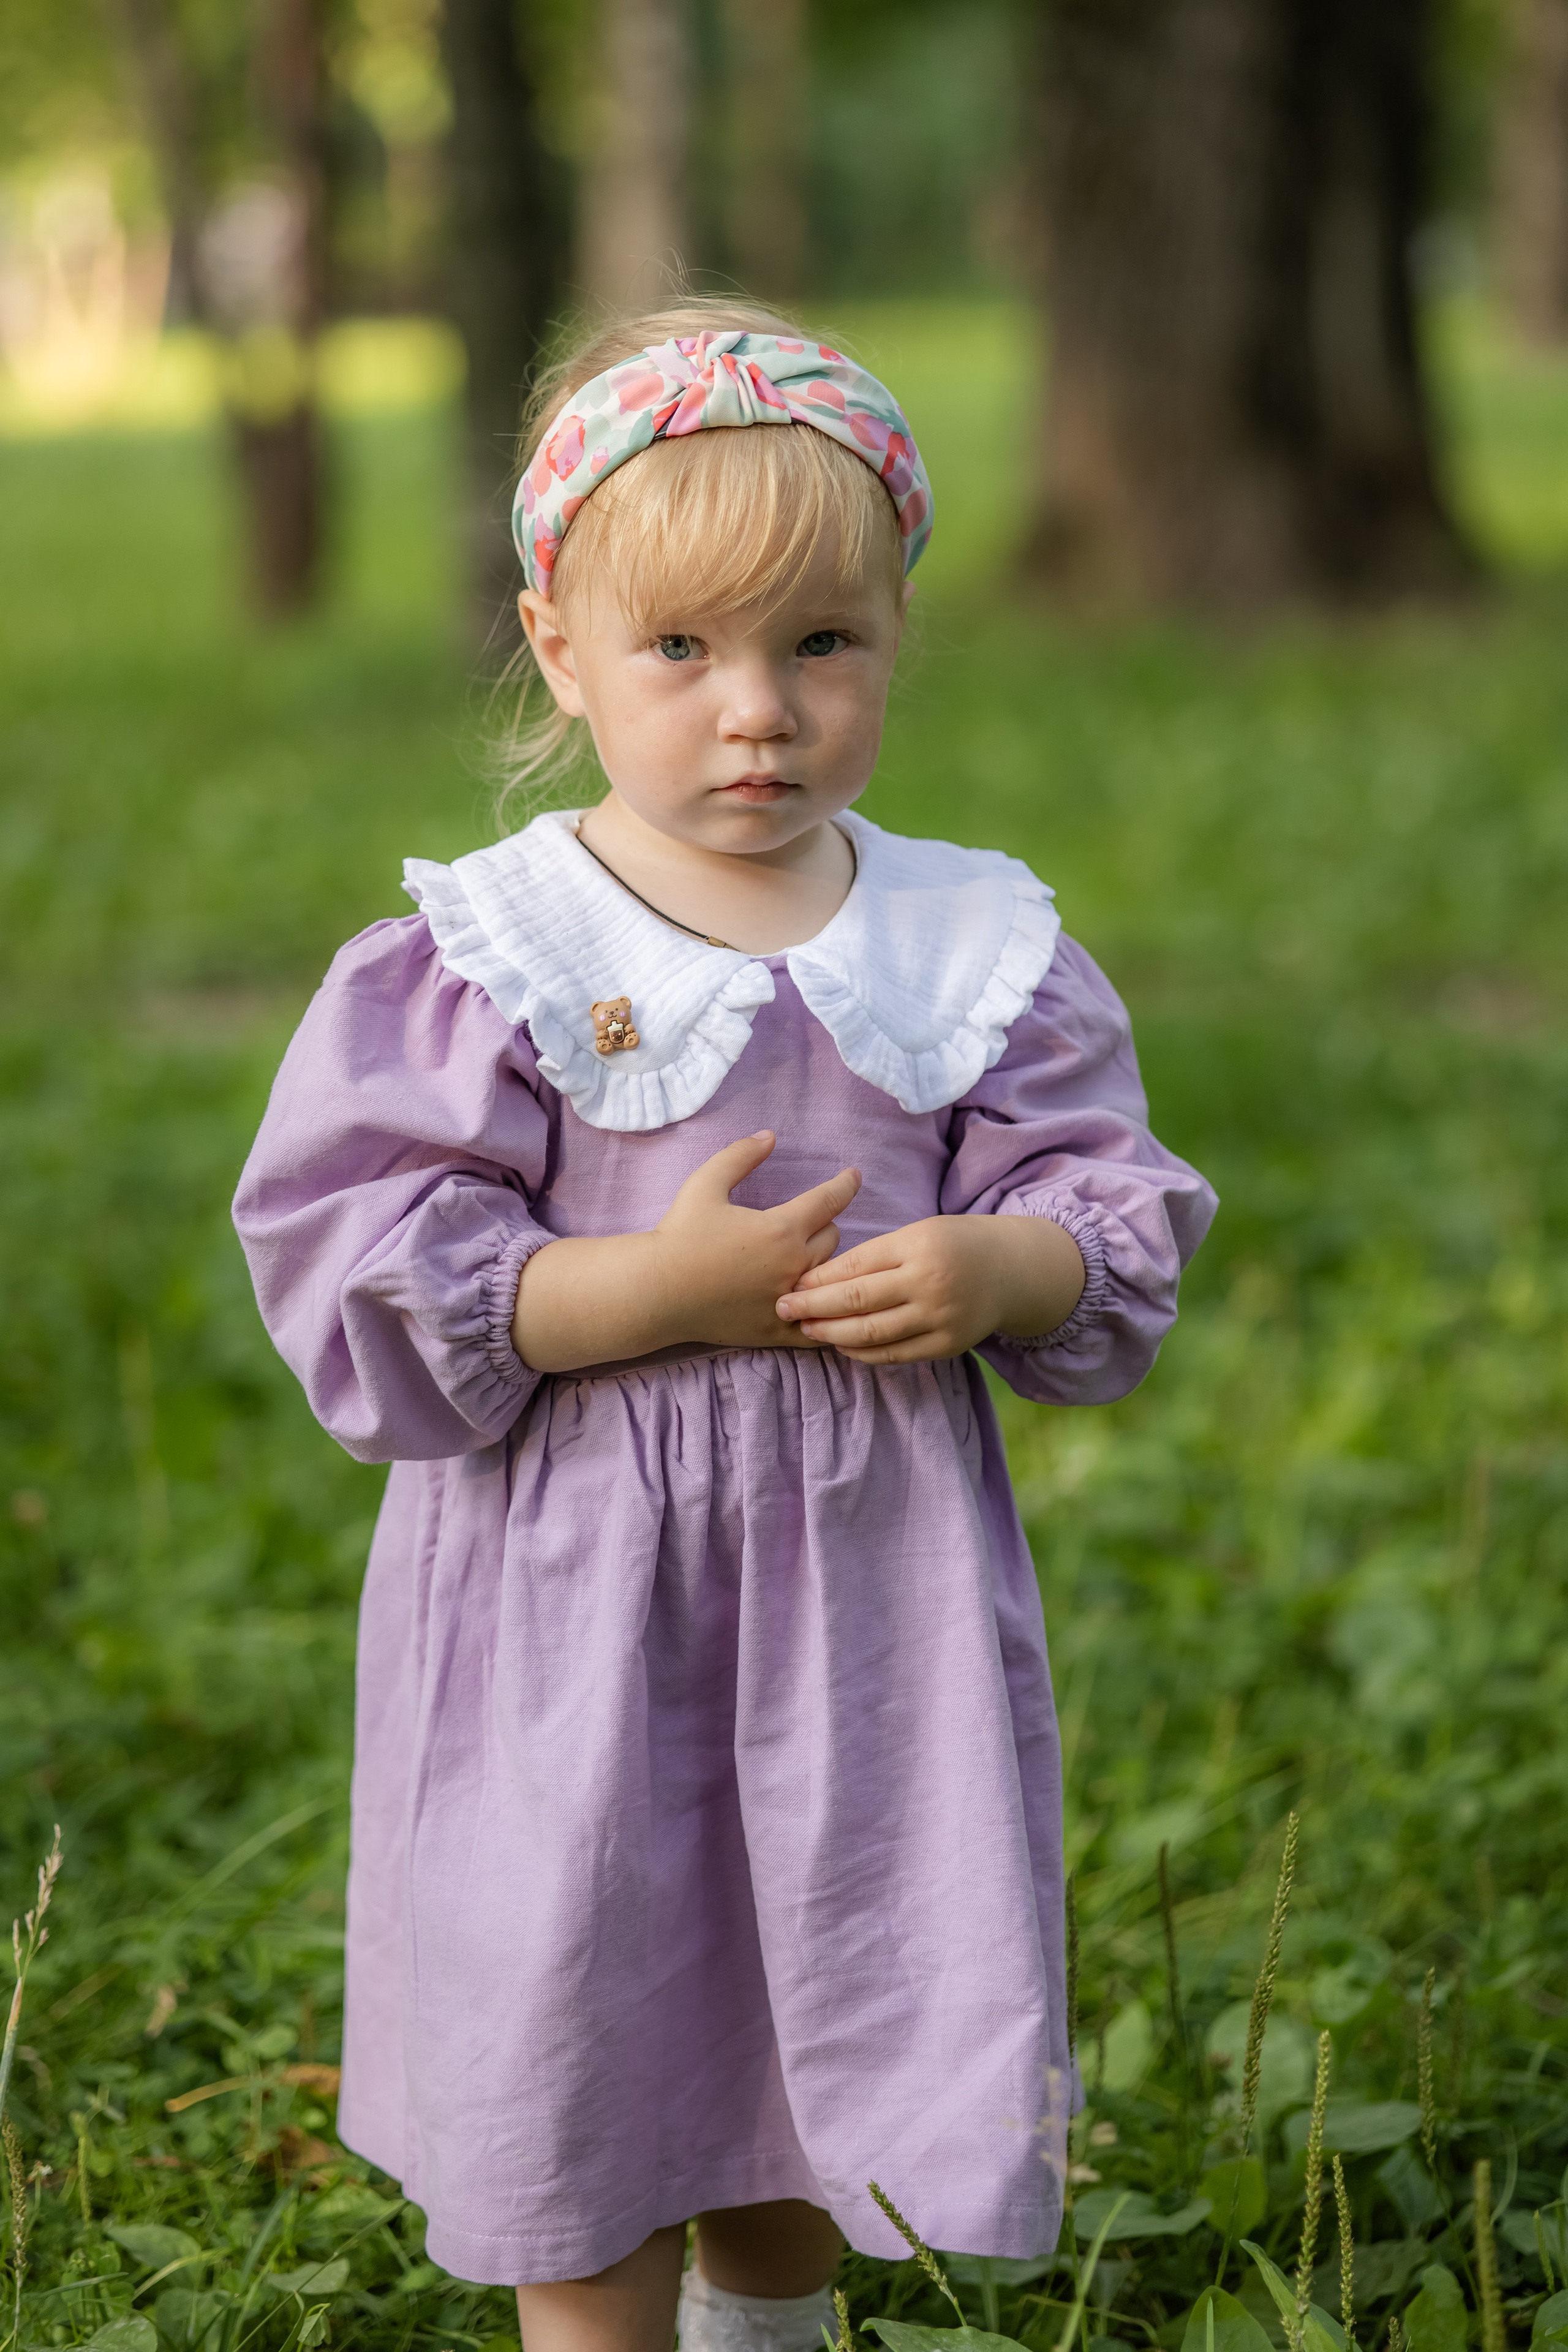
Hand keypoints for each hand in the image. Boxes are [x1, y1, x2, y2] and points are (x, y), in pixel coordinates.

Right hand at [651, 1131, 860, 1349]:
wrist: (657, 1292)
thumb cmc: (679, 1236)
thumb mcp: (705, 1184)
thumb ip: (739, 1156)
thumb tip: (769, 1136)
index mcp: (781, 1229)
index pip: (830, 1201)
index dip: (846, 1184)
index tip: (854, 1176)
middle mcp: (793, 1266)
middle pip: (834, 1238)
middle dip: (825, 1225)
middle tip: (812, 1222)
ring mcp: (789, 1302)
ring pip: (829, 1278)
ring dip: (825, 1263)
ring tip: (813, 1257)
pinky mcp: (778, 1330)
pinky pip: (820, 1323)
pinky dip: (825, 1310)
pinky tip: (824, 1305)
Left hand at [774, 1212, 1085, 1365]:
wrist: (1008, 1271)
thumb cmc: (949, 1245)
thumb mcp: (914, 1235)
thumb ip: (872, 1256)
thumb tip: (815, 1280)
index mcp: (918, 1245)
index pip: (856, 1266)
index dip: (818, 1278)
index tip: (789, 1284)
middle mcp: (930, 1283)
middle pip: (858, 1300)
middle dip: (813, 1307)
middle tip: (782, 1309)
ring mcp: (940, 1318)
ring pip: (872, 1333)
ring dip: (832, 1334)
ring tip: (806, 1330)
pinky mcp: (947, 1345)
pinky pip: (894, 1354)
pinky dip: (862, 1353)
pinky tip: (841, 1346)